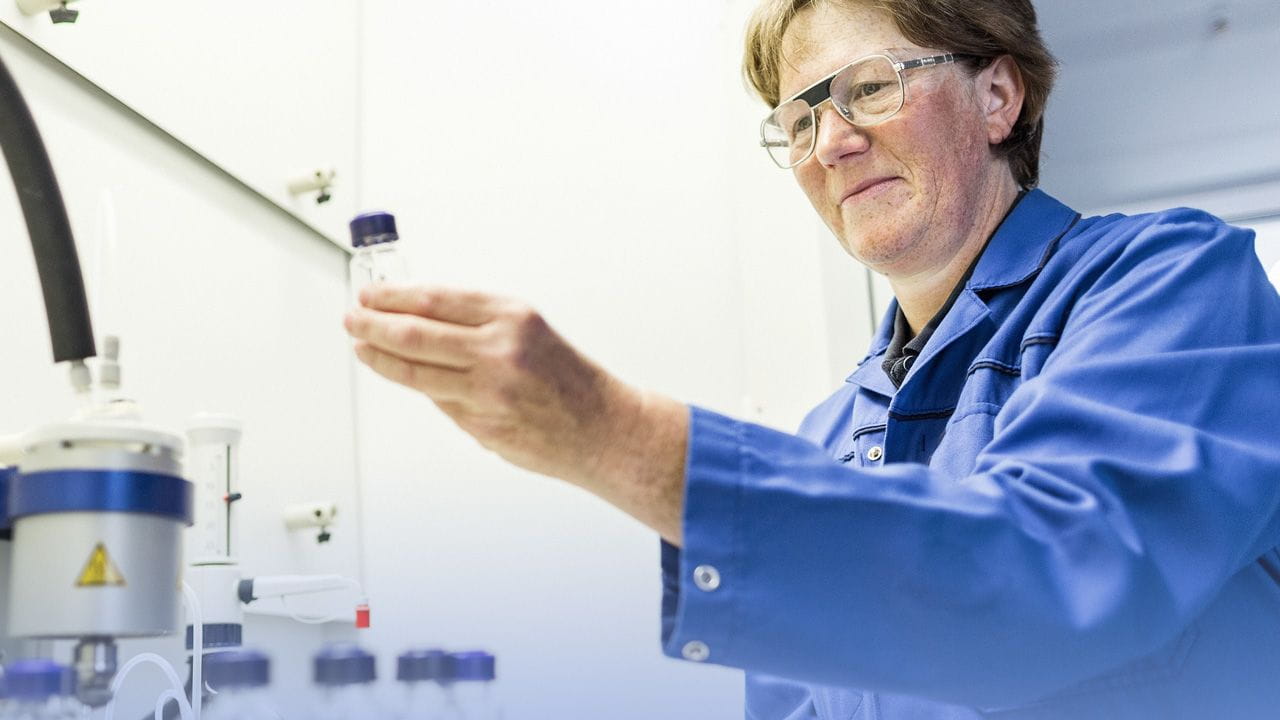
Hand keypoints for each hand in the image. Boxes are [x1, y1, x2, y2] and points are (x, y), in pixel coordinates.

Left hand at [343, 286, 687, 541]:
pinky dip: (422, 390)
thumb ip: (476, 326)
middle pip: (414, 334)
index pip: (434, 299)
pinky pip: (439, 403)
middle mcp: (499, 350)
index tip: (369, 295)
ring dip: (381, 359)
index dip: (392, 296)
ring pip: (416, 373)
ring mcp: (489, 392)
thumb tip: (416, 320)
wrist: (602, 427)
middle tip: (352, 320)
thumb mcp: (528, 331)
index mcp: (511, 316)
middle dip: (373, 326)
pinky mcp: (483, 426)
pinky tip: (407, 378)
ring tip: (363, 348)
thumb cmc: (567, 378)